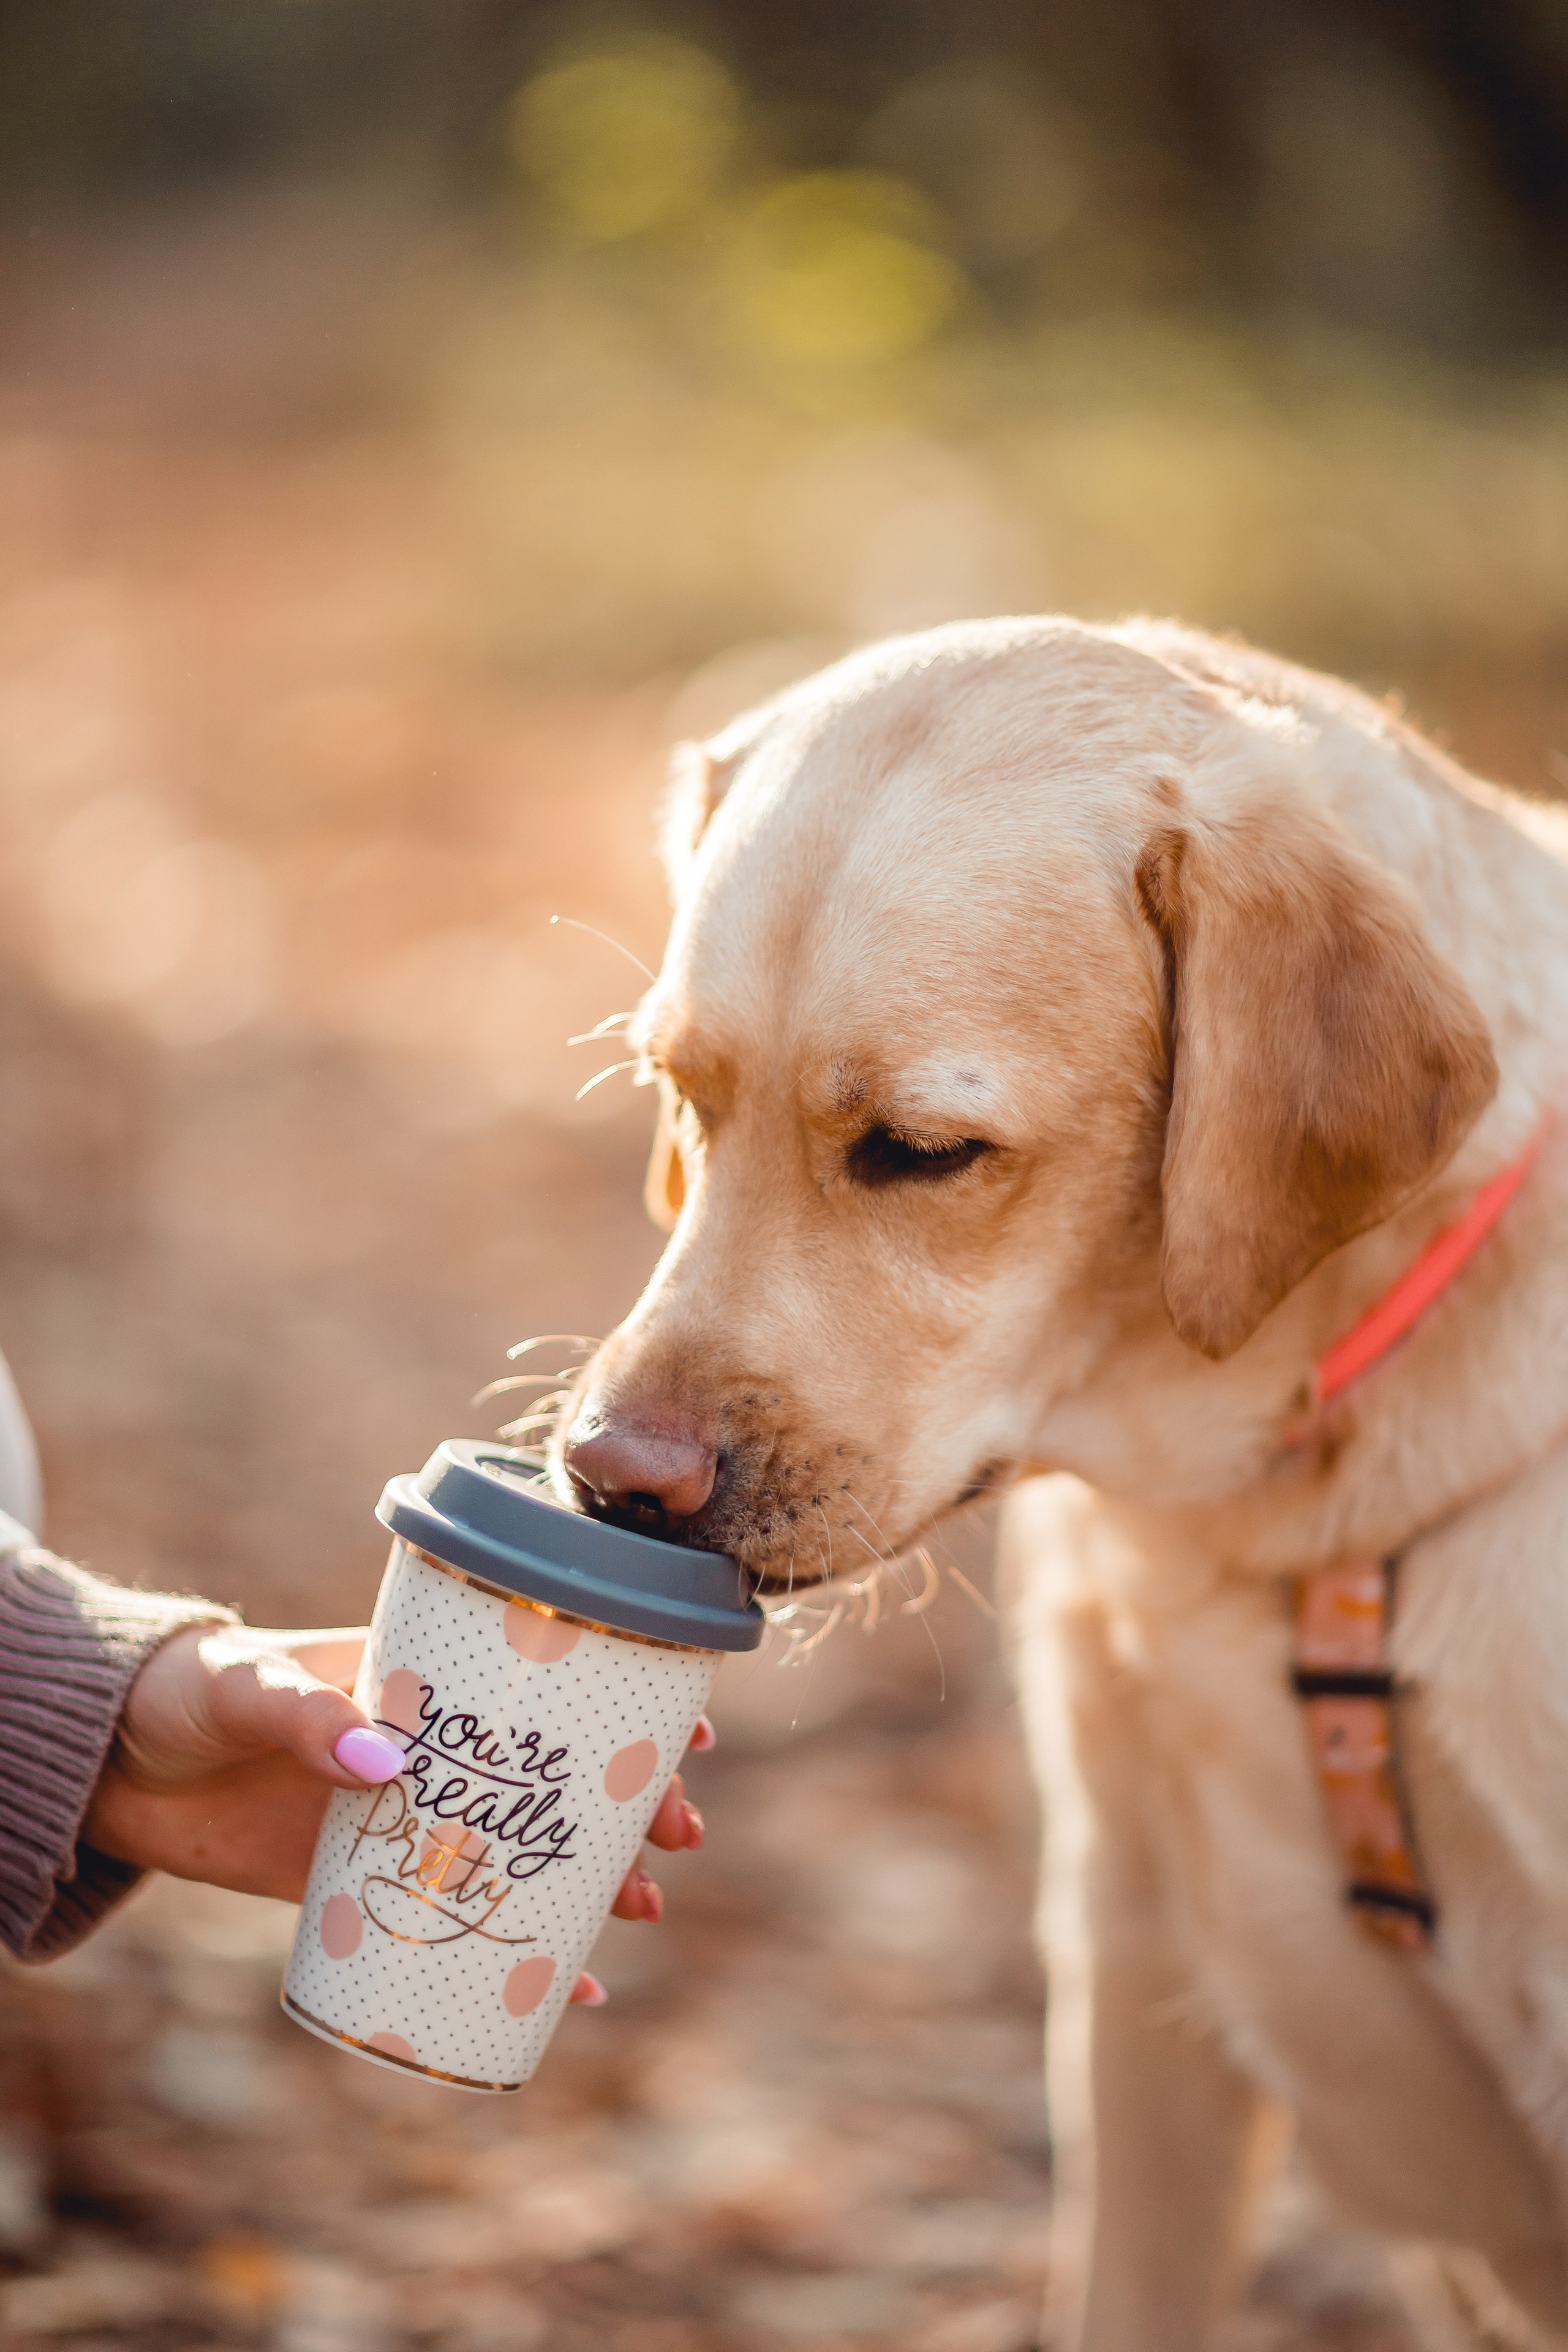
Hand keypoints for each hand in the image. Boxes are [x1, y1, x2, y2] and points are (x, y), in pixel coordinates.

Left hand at [83, 1624, 712, 2005]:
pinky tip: (569, 1990)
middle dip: (627, 1803)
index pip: (544, 1684)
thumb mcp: (243, 1688)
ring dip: (590, 1880)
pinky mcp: (362, 1886)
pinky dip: (515, 1957)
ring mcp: (405, 1820)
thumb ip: (304, 1716)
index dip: (623, 1704)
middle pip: (554, 1777)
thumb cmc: (186, 1693)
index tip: (689, 1732)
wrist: (112, 1764)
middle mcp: (430, 1751)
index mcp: (420, 1682)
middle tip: (679, 1835)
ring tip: (641, 1908)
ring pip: (522, 1852)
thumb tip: (382, 1762)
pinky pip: (457, 1923)